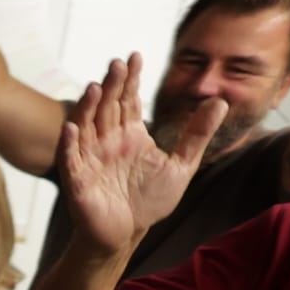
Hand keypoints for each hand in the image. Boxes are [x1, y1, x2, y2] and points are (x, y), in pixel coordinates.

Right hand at [59, 54, 225, 255]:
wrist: (127, 232)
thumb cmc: (149, 201)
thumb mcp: (181, 165)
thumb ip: (197, 134)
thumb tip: (219, 101)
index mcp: (130, 135)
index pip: (129, 101)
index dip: (132, 80)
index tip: (136, 57)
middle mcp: (108, 141)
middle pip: (108, 107)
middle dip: (112, 86)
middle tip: (117, 63)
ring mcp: (91, 158)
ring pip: (87, 127)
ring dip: (89, 108)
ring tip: (95, 87)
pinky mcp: (78, 179)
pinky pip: (71, 159)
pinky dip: (69, 144)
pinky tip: (73, 128)